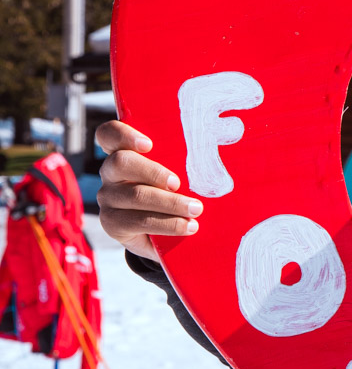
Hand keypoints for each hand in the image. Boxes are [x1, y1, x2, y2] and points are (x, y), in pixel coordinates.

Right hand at [95, 121, 200, 260]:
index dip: (123, 135)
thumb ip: (186, 157)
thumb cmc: (177, 190)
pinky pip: (138, 222)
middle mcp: (111, 173)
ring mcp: (108, 198)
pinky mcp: (113, 224)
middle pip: (121, 162)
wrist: (164, 233)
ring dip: (169, 203)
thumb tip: (226, 139)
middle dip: (153, 172)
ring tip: (196, 209)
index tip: (148, 144)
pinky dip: (167, 224)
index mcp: (124, 152)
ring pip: (134, 195)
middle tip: (178, 183)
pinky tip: (188, 226)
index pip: (109, 134)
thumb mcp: (180, 170)